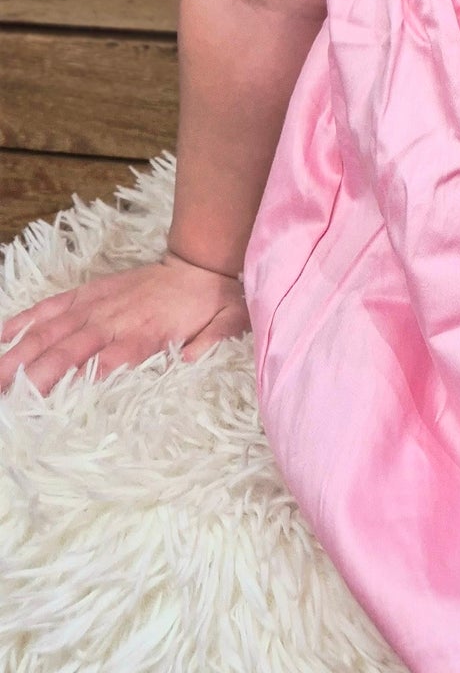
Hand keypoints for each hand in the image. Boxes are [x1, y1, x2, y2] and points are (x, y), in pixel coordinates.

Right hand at [0, 251, 250, 397]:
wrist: (199, 263)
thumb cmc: (209, 304)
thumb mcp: (224, 324)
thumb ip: (210, 344)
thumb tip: (188, 363)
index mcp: (144, 334)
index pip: (105, 364)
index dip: (78, 385)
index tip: (51, 409)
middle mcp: (112, 321)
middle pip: (67, 351)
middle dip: (34, 377)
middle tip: (9, 403)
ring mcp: (95, 305)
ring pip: (50, 330)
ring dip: (19, 353)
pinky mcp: (86, 294)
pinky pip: (51, 306)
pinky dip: (25, 320)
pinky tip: (1, 336)